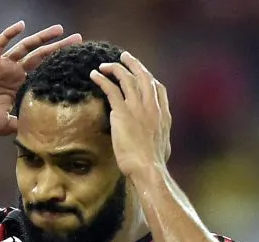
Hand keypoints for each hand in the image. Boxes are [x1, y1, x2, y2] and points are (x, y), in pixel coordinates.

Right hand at [0, 21, 81, 135]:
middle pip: (40, 58)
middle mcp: (12, 74)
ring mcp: (1, 66)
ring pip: (25, 48)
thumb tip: (43, 136)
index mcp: (18, 88)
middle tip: (78, 40)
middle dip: (59, 49)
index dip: (59, 69)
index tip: (78, 65)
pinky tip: (21, 26)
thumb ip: (23, 124)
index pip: (44, 75)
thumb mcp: (5, 125)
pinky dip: (10, 34)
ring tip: (59, 30)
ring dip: (41, 38)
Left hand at [89, 52, 171, 178]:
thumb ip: (159, 138)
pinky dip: (102, 79)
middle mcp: (152, 107)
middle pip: (144, 76)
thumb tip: (157, 141)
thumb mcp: (163, 148)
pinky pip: (111, 89)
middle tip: (125, 57)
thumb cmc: (154, 165)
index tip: (142, 74)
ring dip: (116, 68)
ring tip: (105, 65)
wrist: (148, 168)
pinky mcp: (122, 113)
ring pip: (127, 79)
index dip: (149, 78)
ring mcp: (138, 108)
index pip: (159, 89)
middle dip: (134, 64)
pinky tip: (95, 75)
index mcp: (163, 115)